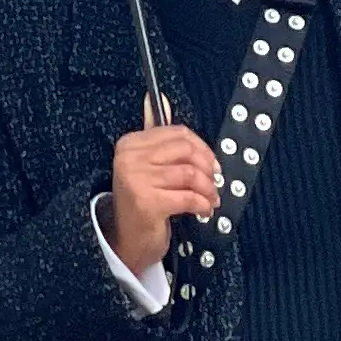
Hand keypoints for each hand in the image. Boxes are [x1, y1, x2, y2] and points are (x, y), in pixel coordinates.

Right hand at [103, 116, 221, 277]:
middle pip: (186, 150)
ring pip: (190, 174)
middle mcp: (129, 158)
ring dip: (208, 189)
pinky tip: (203, 210)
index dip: (201, 148)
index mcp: (130, 144)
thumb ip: (157, 135)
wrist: (126, 241)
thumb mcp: (147, 166)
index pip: (176, 133)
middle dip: (207, 167)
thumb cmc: (142, 203)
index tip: (211, 164)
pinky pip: (188, 197)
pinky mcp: (148, 202)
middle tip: (214, 182)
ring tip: (210, 199)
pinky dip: (202, 204)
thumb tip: (161, 99)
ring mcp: (136, 179)